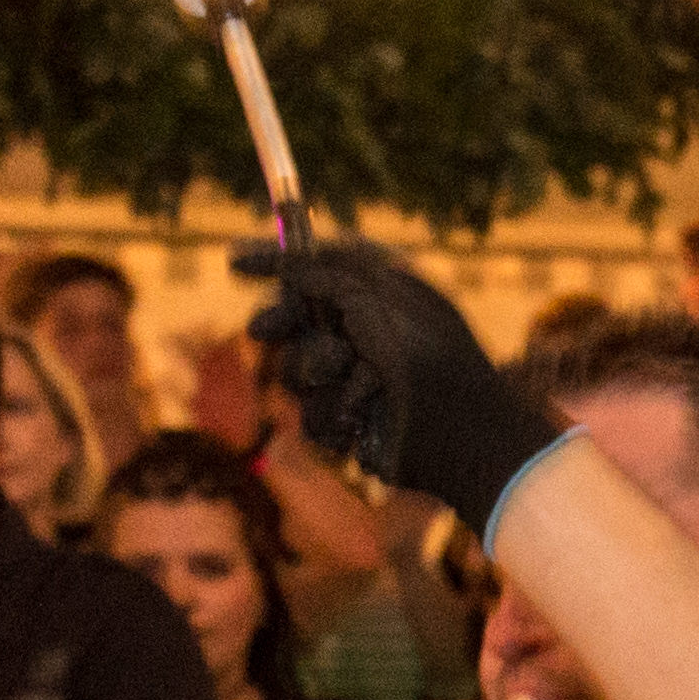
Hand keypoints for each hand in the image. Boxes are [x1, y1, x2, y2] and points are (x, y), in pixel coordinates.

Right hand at [234, 241, 561, 534]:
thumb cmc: (431, 359)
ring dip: (314, 372)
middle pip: (293, 323)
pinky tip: (358, 418)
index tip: (234, 263)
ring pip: (295, 373)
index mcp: (381, 299)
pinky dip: (332, 416)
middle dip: (280, 323)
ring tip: (349, 375)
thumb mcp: (376, 299)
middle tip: (266, 328)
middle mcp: (367, 338)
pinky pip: (313, 417)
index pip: (317, 273)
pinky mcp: (355, 426)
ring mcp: (358, 384)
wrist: (463, 436)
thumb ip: (326, 275)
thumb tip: (287, 266)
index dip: (276, 265)